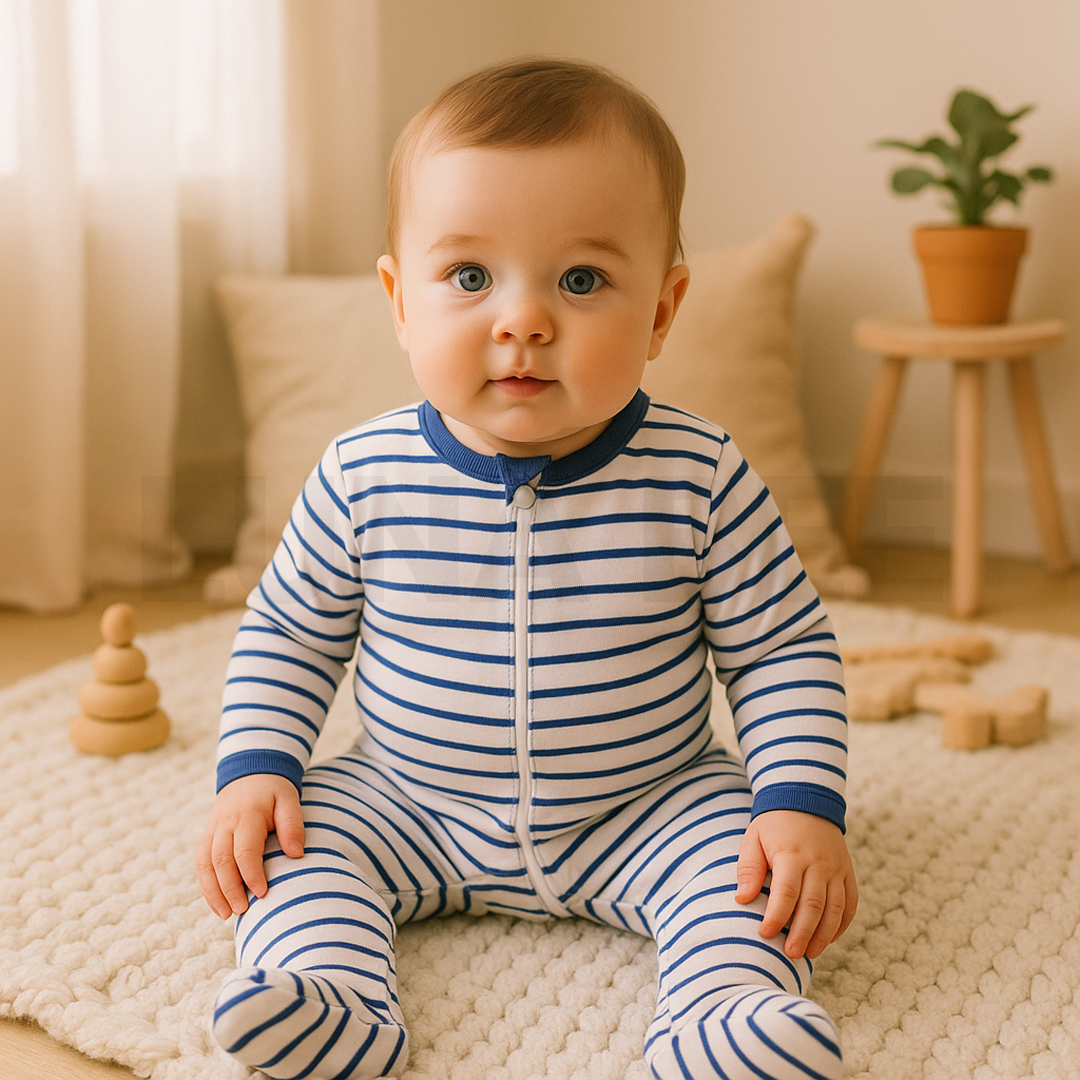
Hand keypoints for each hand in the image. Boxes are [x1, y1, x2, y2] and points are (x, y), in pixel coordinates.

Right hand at [195, 774, 304, 918]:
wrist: (250, 772)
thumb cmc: (274, 791)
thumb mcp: (289, 800)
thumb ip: (292, 825)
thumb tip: (296, 855)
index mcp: (247, 815)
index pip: (244, 850)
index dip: (251, 874)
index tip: (263, 893)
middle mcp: (225, 823)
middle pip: (220, 860)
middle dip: (229, 889)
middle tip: (243, 911)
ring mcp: (213, 830)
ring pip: (204, 864)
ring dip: (213, 891)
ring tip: (226, 915)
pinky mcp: (208, 836)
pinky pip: (200, 862)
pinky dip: (206, 884)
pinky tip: (217, 903)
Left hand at [734, 809, 857, 960]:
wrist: (805, 802)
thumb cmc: (773, 826)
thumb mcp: (753, 838)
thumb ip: (748, 868)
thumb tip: (742, 899)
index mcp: (792, 854)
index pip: (786, 892)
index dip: (776, 917)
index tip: (765, 934)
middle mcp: (819, 863)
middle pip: (813, 905)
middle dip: (802, 934)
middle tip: (791, 954)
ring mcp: (837, 868)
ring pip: (836, 909)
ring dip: (823, 935)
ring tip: (809, 954)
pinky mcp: (848, 872)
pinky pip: (850, 904)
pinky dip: (841, 925)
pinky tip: (827, 940)